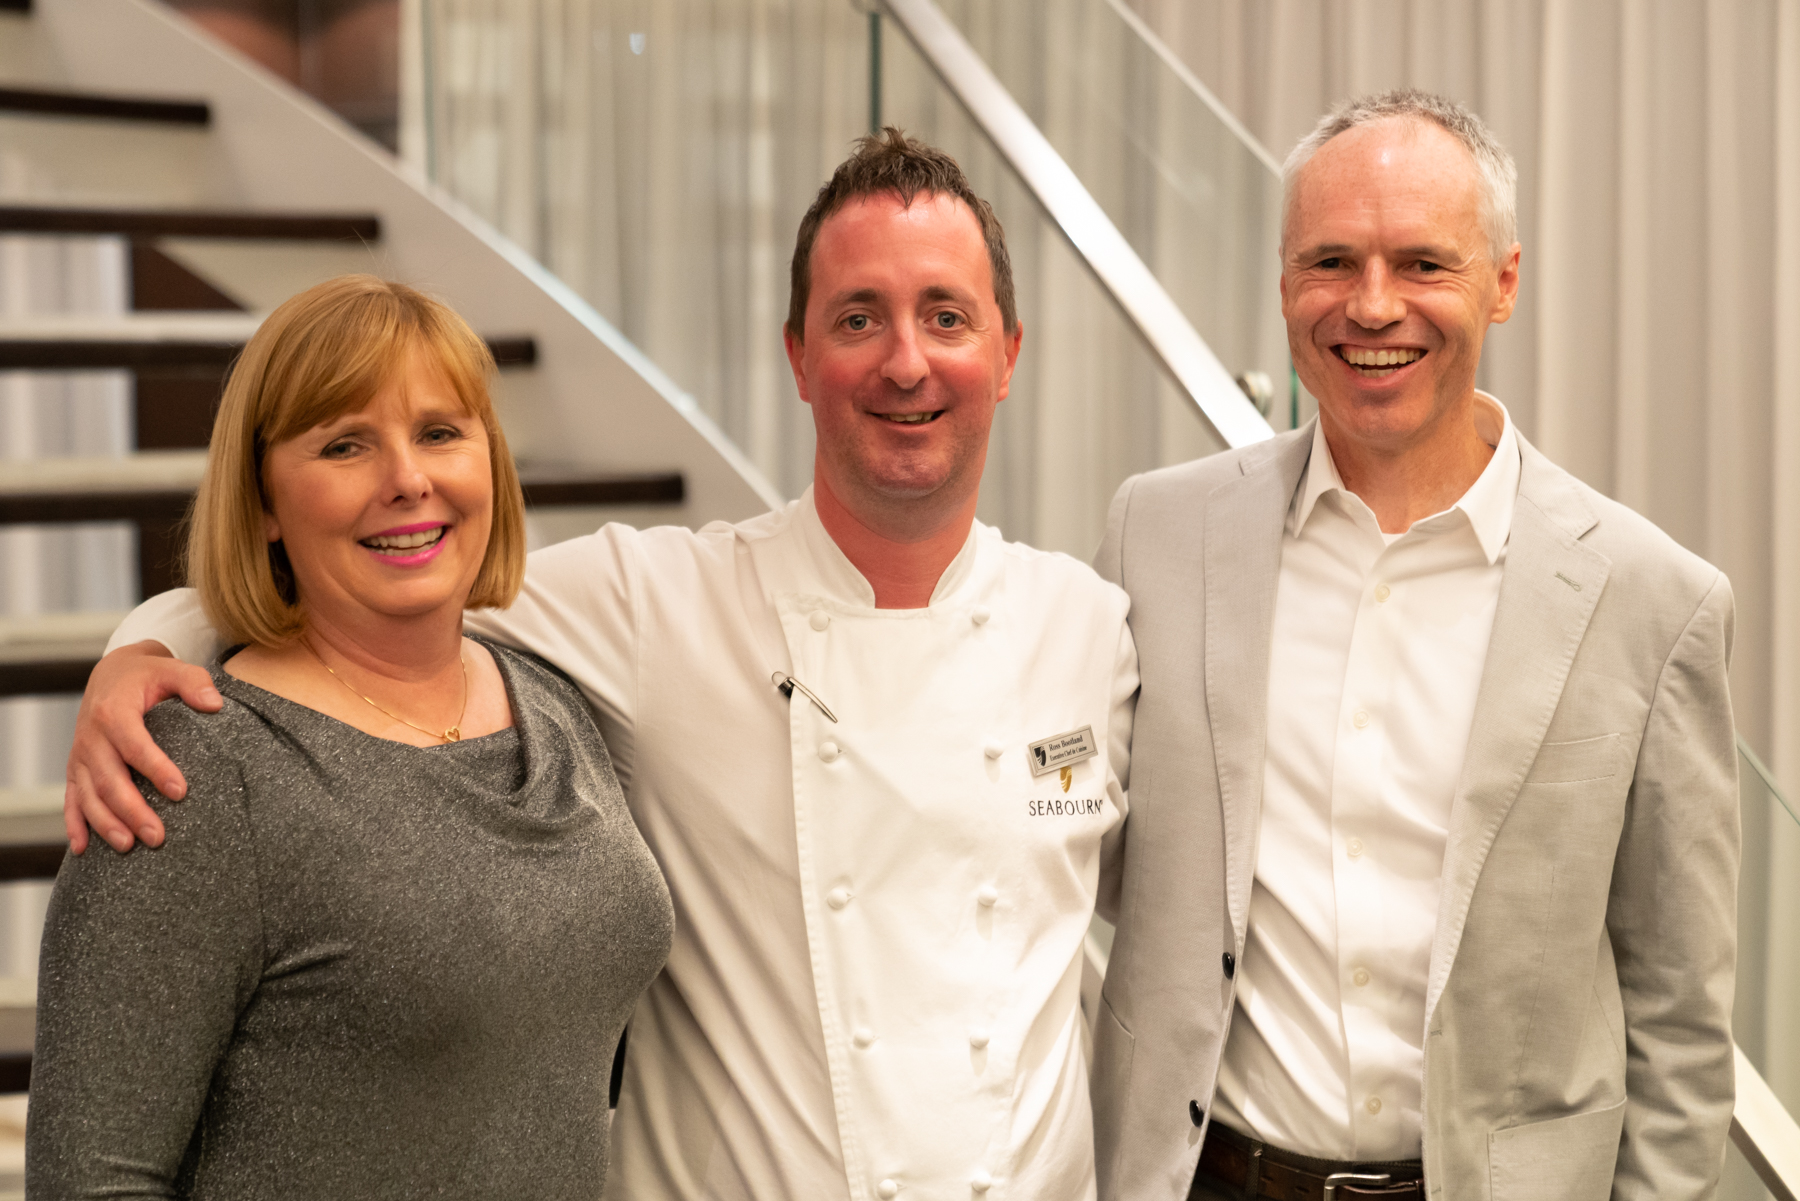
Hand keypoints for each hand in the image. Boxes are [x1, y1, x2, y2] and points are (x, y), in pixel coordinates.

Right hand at [63, 643, 221, 853]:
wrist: (110, 675)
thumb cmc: (145, 676)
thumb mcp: (171, 668)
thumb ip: (194, 682)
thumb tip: (214, 704)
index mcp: (113, 713)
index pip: (134, 746)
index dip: (156, 769)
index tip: (180, 792)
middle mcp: (91, 738)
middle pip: (109, 780)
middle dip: (132, 810)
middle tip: (158, 837)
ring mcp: (80, 756)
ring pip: (88, 795)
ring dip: (106, 823)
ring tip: (129, 846)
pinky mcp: (76, 769)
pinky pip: (71, 799)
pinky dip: (75, 824)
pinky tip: (84, 849)